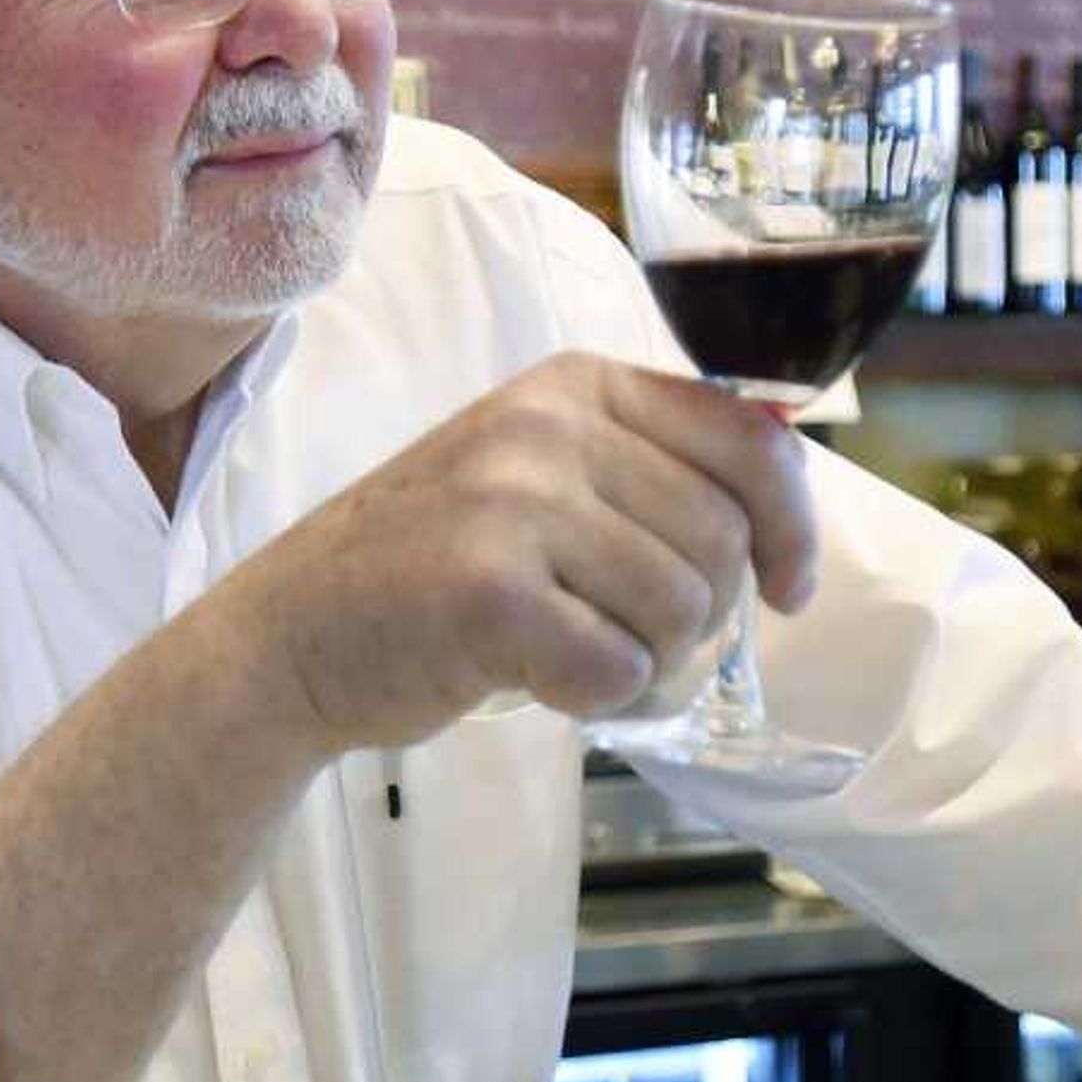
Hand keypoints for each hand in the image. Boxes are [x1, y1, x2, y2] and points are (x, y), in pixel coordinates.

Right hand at [219, 353, 817, 754]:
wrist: (290, 634)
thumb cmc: (428, 566)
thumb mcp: (535, 475)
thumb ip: (643, 469)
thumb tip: (784, 504)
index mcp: (572, 384)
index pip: (747, 440)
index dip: (791, 525)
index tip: (789, 586)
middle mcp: (544, 425)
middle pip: (720, 540)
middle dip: (695, 613)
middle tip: (617, 632)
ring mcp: (513, 502)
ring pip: (679, 610)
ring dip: (642, 659)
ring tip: (567, 649)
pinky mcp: (489, 591)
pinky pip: (619, 668)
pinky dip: (594, 697)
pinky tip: (536, 676)